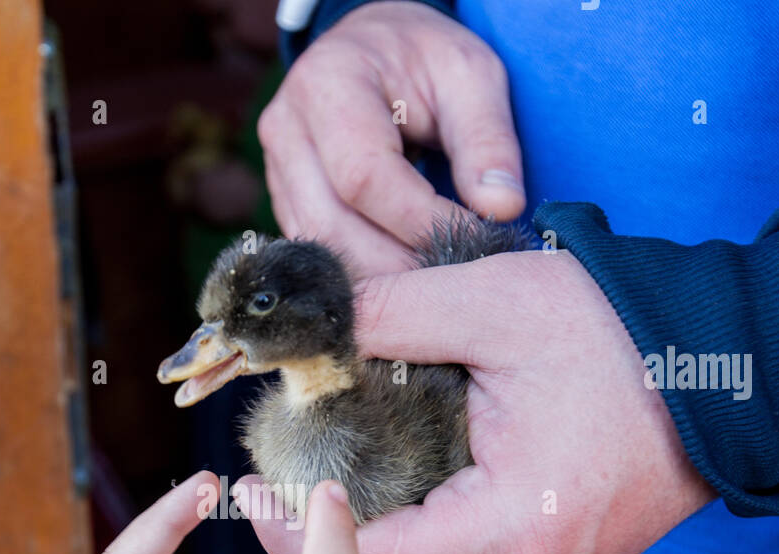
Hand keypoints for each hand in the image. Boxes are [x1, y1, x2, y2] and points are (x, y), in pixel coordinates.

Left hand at [244, 251, 714, 553]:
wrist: (738, 368)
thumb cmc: (628, 331)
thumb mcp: (497, 303)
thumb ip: (390, 315)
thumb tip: (307, 330)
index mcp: (516, 525)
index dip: (294, 541)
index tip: (246, 492)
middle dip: (318, 541)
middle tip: (267, 482)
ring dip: (366, 540)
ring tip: (318, 475)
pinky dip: (415, 536)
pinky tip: (390, 484)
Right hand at [259, 1, 524, 276]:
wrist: (374, 47)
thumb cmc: (425, 59)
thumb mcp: (471, 77)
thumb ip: (488, 141)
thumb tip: (502, 209)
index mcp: (328, 83)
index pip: (365, 177)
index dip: (420, 220)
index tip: (475, 239)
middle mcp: (286, 128)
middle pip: (332, 224)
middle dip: (397, 262)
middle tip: (456, 275)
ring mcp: (276, 168)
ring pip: (320, 247)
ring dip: (378, 277)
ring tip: (433, 280)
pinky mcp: (283, 199)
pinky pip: (318, 250)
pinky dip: (361, 272)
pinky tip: (403, 276)